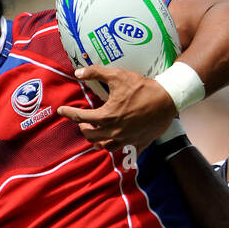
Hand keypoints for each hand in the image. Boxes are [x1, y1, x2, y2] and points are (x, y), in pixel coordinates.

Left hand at [57, 66, 176, 151]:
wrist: (167, 99)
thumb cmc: (142, 87)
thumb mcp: (118, 76)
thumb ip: (96, 73)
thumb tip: (78, 72)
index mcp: (106, 116)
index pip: (80, 117)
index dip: (68, 113)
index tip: (61, 110)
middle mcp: (114, 132)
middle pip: (90, 136)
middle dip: (83, 129)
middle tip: (82, 122)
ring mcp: (126, 140)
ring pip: (105, 147)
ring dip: (97, 142)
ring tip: (96, 134)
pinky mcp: (138, 144)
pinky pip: (127, 155)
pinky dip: (121, 154)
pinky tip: (119, 150)